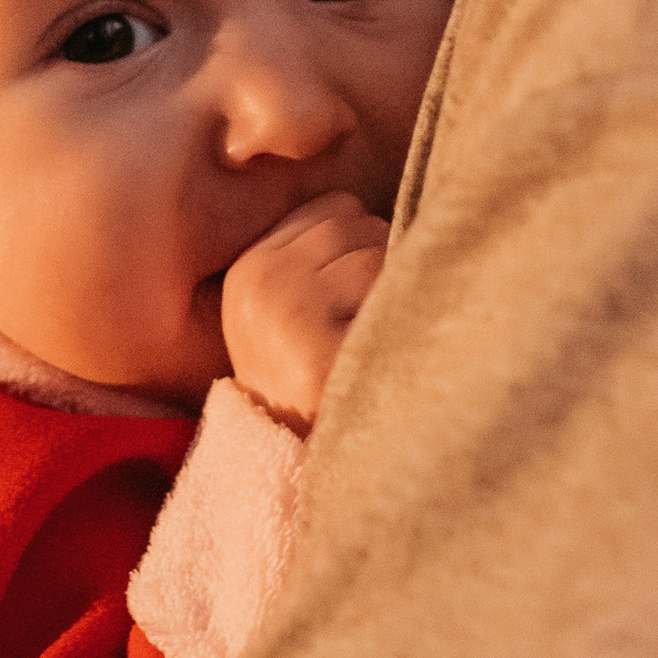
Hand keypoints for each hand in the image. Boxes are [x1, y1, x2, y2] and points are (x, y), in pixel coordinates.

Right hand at [220, 191, 390, 428]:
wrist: (304, 470)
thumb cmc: (319, 384)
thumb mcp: (297, 309)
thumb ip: (323, 256)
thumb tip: (408, 188)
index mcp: (249, 270)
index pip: (332, 208)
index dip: (361, 246)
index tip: (356, 298)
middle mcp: (261, 281)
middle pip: (357, 222)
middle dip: (378, 262)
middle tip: (370, 322)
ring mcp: (286, 309)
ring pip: (376, 249)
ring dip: (394, 287)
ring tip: (378, 340)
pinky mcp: (316, 343)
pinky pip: (387, 285)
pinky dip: (403, 313)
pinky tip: (384, 352)